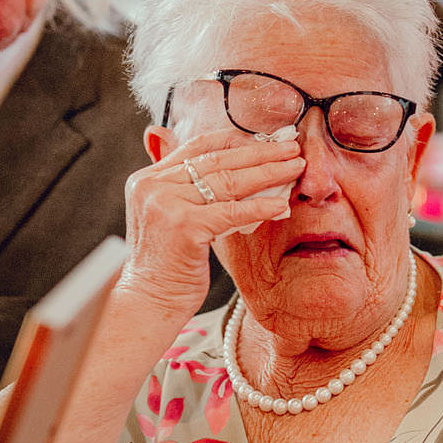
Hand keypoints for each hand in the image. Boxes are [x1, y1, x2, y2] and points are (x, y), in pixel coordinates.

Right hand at [119, 129, 303, 323]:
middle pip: (218, 160)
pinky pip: (232, 211)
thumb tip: (204, 156)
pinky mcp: (184, 226)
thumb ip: (183, 188)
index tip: (268, 140)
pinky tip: (281, 205)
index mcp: (147, 178)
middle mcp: (153, 185)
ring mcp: (167, 204)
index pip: (198, 146)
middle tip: (292, 148)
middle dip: (260, 152)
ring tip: (295, 168)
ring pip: (228, 181)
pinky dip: (260, 207)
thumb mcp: (169, 218)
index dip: (237, 140)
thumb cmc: (164, 267)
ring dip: (268, 173)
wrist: (147, 302)